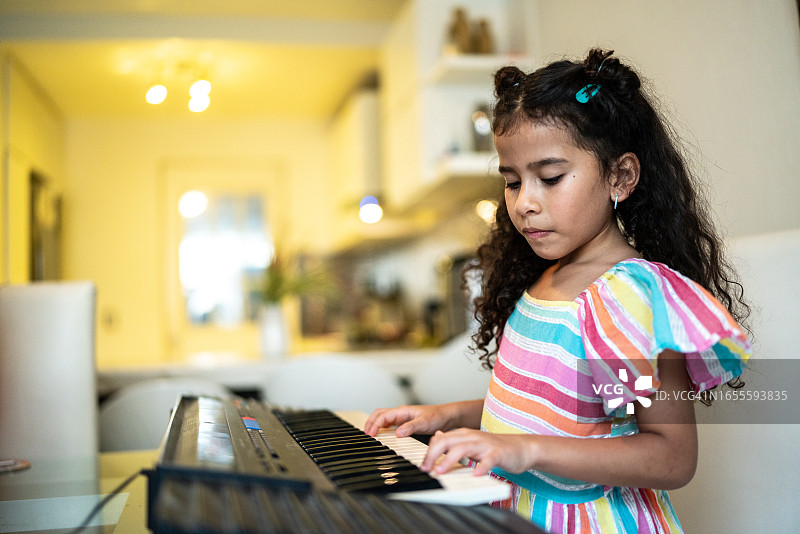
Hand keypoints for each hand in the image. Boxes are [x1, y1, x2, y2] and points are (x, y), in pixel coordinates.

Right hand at [364, 404, 450, 437]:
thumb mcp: (424, 423)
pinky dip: (382, 428)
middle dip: (370, 423)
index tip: (370, 434)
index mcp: (402, 411)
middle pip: (379, 414)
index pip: (383, 416)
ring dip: (375, 424)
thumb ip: (410, 427)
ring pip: (383, 418)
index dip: (375, 425)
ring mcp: (402, 417)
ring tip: (370, 434)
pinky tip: (381, 434)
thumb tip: (396, 433)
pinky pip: (389, 423)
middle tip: (365, 434)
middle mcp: (400, 413)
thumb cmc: (437, 416)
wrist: (446, 416)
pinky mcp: (404, 422)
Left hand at [420, 429, 536, 476]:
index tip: (422, 466)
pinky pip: (487, 460)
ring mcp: (485, 444)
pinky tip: (475, 475)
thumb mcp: (472, 442)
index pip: (440, 439)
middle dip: (433, 455)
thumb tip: (437, 436)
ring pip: (463, 448)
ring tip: (440, 472)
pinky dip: (480, 467)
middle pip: (447, 441)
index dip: (428, 452)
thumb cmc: (495, 448)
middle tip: (426, 469)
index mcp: (464, 435)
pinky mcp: (498, 453)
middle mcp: (472, 437)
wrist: (521, 447)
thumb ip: (454, 440)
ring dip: (449, 460)